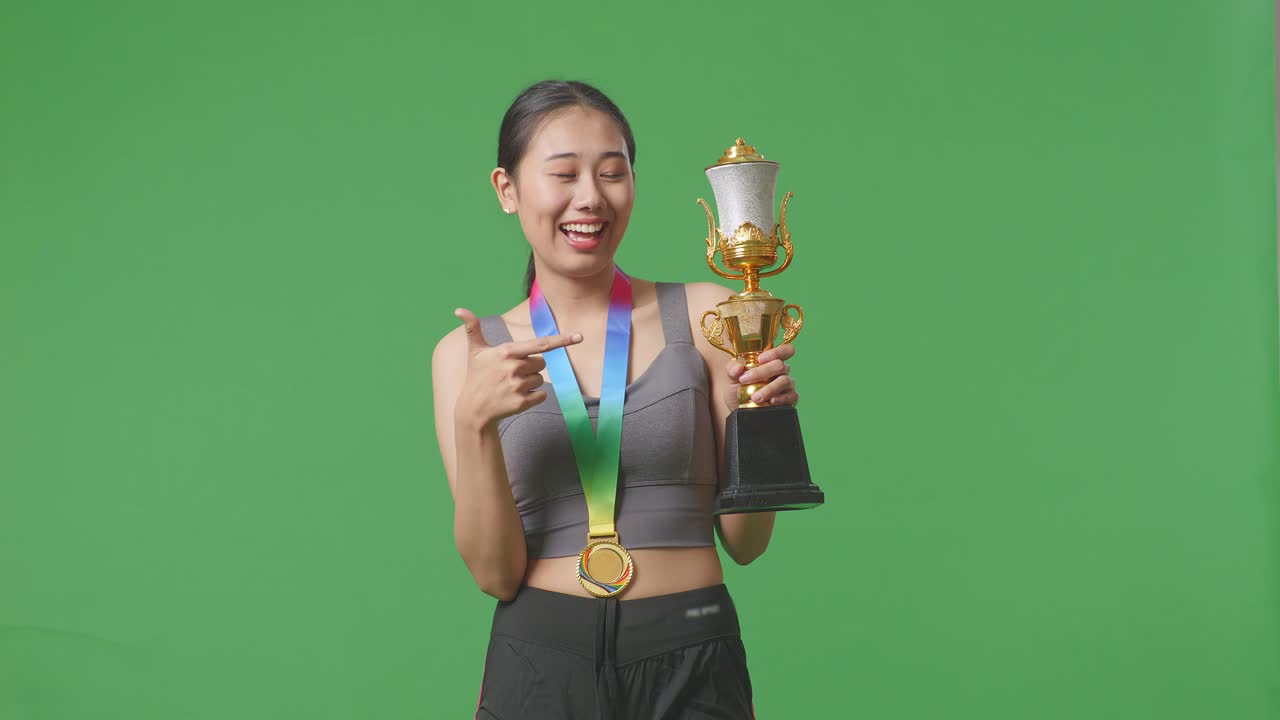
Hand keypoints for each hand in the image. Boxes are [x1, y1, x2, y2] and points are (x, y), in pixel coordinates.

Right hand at [453, 308, 581, 426]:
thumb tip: (459, 309)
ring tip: (511, 386)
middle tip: (512, 374)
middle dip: (531, 367)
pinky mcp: (522, 402)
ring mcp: (518, 385)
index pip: (540, 344)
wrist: (473, 410)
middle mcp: (514, 367)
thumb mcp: (475, 352)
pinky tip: (516, 397)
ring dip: (530, 382)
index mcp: (507, 352)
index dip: (562, 340)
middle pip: (542, 363)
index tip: (580, 336)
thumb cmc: (477, 377)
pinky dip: (533, 396)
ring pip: (540, 379)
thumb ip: (473, 329)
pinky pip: (541, 395)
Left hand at [724, 344, 798, 408]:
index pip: (784, 350)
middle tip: (744, 380)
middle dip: (761, 372)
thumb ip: (732, 369)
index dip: (776, 352)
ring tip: (755, 397)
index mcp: (771, 361)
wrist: (737, 408)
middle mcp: (782, 371)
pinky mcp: (790, 399)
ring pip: (784, 381)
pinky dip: (781, 399)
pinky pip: (791, 397)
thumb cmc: (737, 388)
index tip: (760, 359)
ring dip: (769, 389)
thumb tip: (738, 368)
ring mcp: (787, 385)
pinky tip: (771, 401)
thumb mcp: (731, 377)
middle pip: (780, 365)